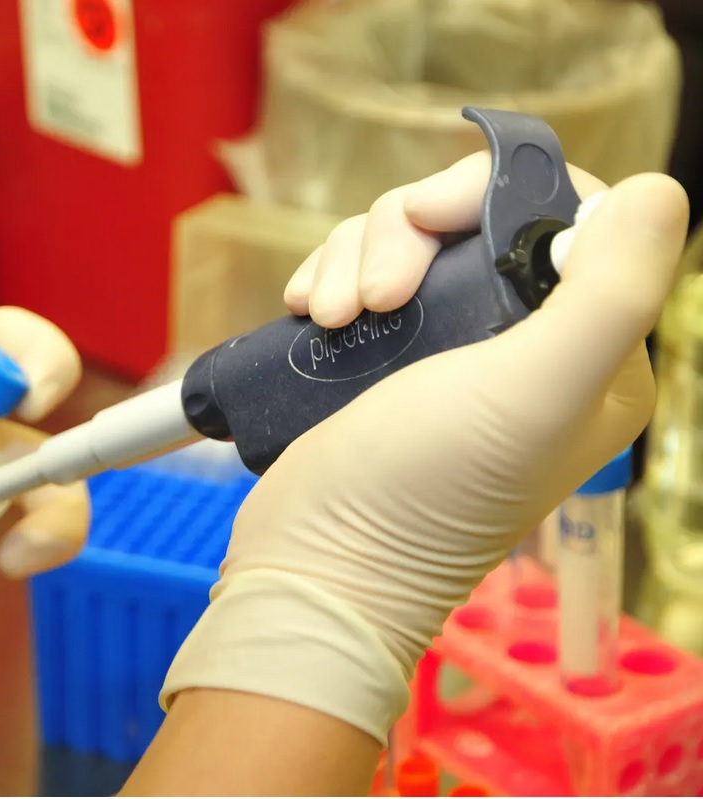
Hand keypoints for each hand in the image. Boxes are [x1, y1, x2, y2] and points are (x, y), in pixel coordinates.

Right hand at [161, 153, 688, 743]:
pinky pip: (361, 272)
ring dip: (355, 258)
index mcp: (592, 354)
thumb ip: (612, 293)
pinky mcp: (382, 360)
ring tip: (329, 318)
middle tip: (373, 298)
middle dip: (406, 234)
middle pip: (474, 219)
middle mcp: (527, 347)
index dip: (495, 198)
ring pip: (407, 240)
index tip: (430, 223)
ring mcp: (448, 353)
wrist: (314, 564)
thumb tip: (658, 190)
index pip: (565, 216)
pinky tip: (308, 312)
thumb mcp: (532, 391)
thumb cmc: (425, 488)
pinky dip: (330, 276)